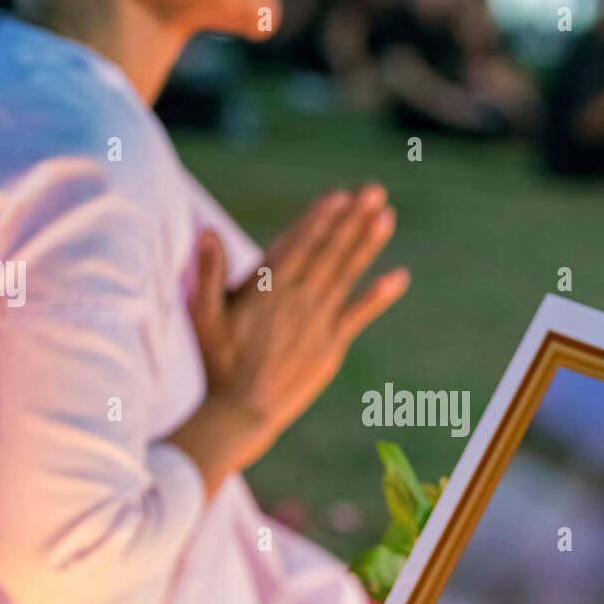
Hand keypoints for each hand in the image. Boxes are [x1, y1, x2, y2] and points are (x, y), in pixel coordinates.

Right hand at [170, 185, 408, 492]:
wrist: (242, 413)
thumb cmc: (218, 363)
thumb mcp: (203, 315)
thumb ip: (208, 273)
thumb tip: (207, 231)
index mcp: (265, 289)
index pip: (296, 245)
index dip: (318, 220)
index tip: (338, 196)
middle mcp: (295, 300)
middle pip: (328, 253)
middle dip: (351, 220)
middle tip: (374, 190)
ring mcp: (317, 322)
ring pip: (345, 275)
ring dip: (367, 244)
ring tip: (387, 216)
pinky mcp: (332, 345)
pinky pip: (359, 315)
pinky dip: (379, 296)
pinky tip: (400, 276)